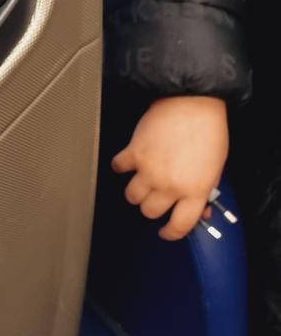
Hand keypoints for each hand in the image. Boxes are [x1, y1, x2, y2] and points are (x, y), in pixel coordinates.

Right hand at [111, 96, 228, 240]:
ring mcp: (149, 170)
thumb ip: (204, 191)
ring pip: (131, 196)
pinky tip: (129, 161)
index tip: (166, 232)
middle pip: (149, 212)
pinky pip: (119, 168)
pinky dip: (122, 166)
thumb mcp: (215, 167)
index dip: (171, 233)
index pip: (179, 226)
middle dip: (152, 207)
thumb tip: (200, 209)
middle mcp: (169, 185)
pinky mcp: (133, 153)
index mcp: (194, 191)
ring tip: (143, 180)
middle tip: (156, 197)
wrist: (192, 101)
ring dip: (136, 191)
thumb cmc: (208, 130)